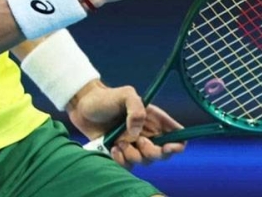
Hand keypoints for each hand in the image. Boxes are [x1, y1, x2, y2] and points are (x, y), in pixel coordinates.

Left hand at [67, 80, 185, 169]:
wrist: (83, 107)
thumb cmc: (106, 97)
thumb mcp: (126, 95)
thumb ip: (136, 109)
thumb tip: (137, 134)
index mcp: (155, 119)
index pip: (177, 135)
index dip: (178, 145)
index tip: (168, 147)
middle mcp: (147, 134)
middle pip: (163, 154)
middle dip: (152, 152)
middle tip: (138, 142)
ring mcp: (134, 145)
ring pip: (144, 161)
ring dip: (132, 155)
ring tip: (118, 142)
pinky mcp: (121, 154)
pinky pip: (128, 166)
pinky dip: (121, 161)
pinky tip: (112, 148)